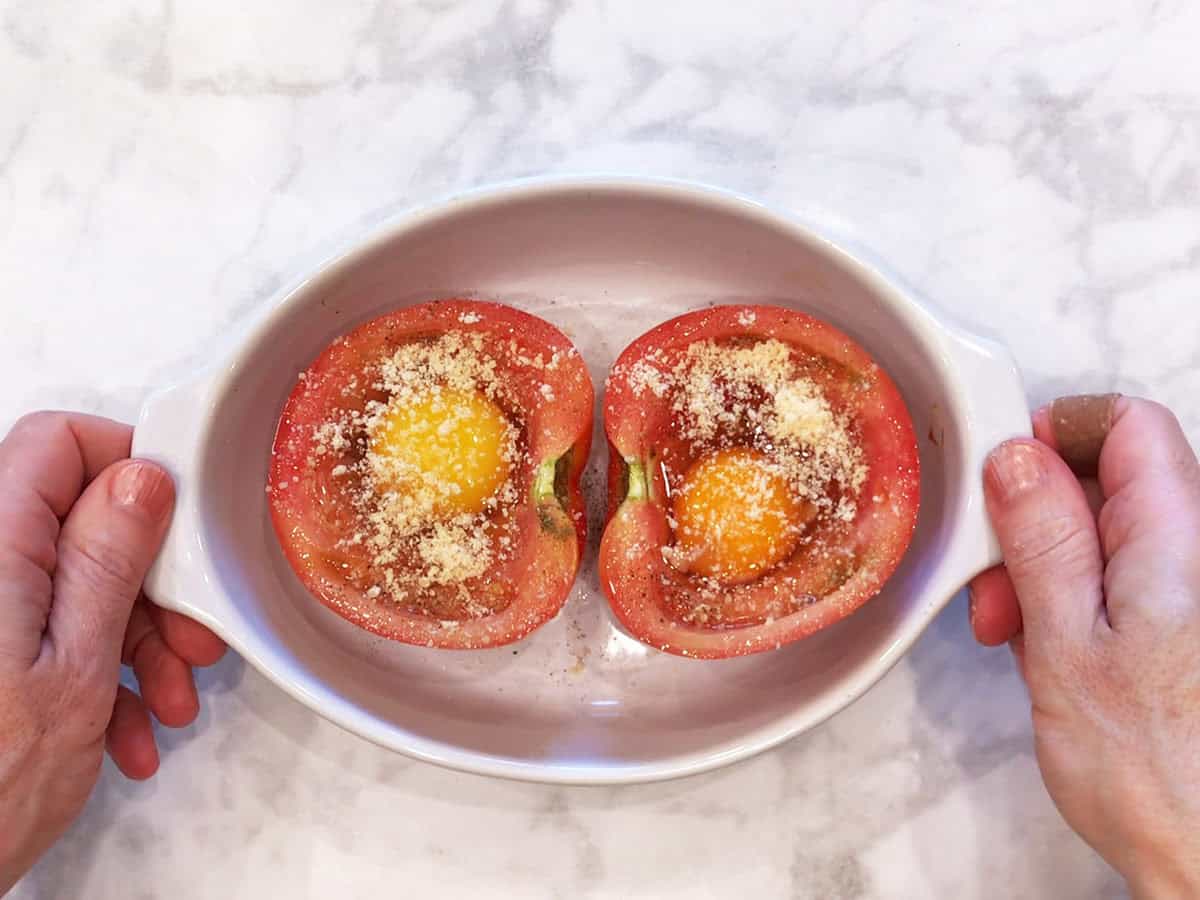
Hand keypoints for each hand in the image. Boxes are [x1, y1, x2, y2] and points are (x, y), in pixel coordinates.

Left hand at [0, 412, 225, 893]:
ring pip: (74, 582)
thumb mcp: (73, 667)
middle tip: (186, 638)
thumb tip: (141, 479)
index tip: (177, 524)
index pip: (58, 443)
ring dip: (133, 640)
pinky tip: (124, 727)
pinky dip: (97, 671)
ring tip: (166, 702)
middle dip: (148, 583)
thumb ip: (106, 561)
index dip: (127, 468)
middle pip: (78, 522)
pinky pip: (49, 627)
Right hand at [968, 396, 1199, 897]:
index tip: (1007, 482)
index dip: (1058, 436)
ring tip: (1014, 630)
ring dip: (1042, 568)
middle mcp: (1193, 552)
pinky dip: (1067, 600)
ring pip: (1100, 532)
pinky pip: (1111, 578)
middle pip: (1106, 479)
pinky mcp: (1174, 622)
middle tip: (998, 585)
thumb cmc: (1151, 768)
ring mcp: (1184, 588)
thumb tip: (1016, 458)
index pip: (1128, 426)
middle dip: (1033, 519)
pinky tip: (1045, 647)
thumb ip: (1043, 542)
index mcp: (1177, 540)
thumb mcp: (1067, 645)